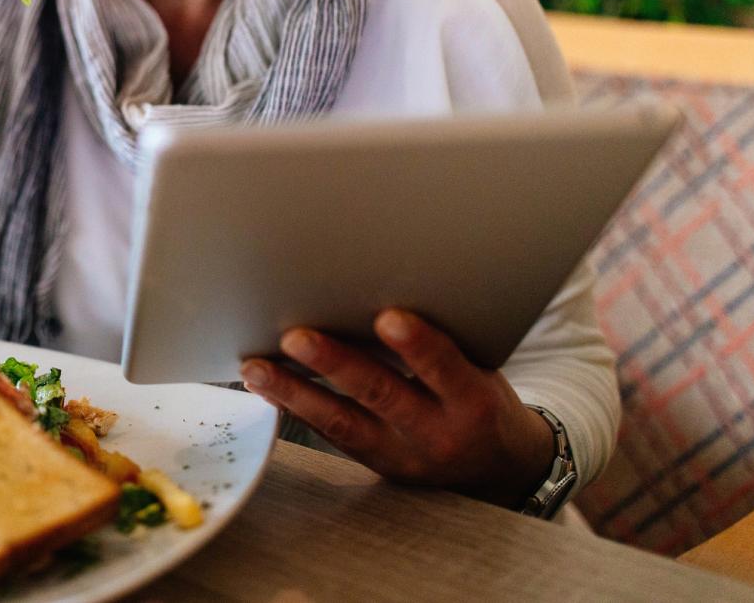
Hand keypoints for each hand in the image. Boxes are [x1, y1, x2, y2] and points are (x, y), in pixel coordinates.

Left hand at [240, 310, 555, 507]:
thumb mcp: (481, 367)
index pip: (446, 370)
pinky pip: (330, 435)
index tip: (389, 317)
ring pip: (342, 423)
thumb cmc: (481, 396)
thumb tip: (380, 288)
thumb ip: (442, 341)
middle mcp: (436, 432)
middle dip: (336, 365)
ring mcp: (402, 455)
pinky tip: (264, 386)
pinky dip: (295, 408)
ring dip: (294, 391)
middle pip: (383, 396)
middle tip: (295, 337)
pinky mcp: (375, 463)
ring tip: (256, 367)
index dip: (419, 346)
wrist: (497, 465)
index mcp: (473, 401)